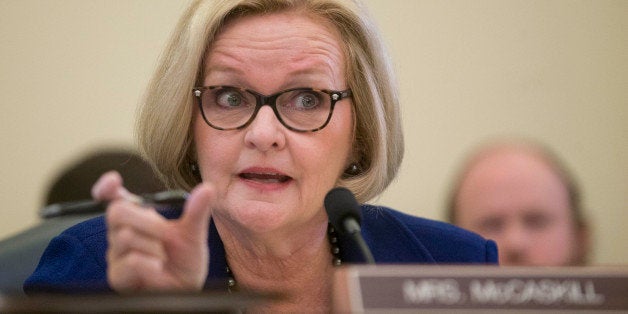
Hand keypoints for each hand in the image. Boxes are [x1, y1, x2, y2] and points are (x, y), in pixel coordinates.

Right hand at [92, 171, 214, 291]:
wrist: (185, 290)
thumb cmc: (185, 262)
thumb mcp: (194, 235)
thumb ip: (197, 212)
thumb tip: (207, 189)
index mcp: (138, 219)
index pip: (114, 198)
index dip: (107, 187)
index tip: (113, 181)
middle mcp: (122, 233)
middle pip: (117, 212)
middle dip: (147, 221)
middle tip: (167, 234)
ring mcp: (117, 255)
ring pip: (125, 237)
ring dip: (154, 247)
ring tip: (164, 258)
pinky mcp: (117, 275)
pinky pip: (130, 261)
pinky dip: (150, 264)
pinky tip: (158, 270)